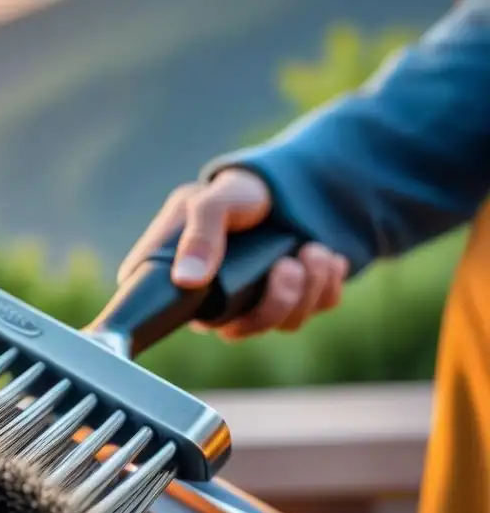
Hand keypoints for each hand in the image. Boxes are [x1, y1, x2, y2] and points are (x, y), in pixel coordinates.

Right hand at [118, 169, 349, 339]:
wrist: (284, 182)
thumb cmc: (237, 192)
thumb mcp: (214, 202)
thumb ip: (200, 235)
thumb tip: (187, 280)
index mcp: (184, 281)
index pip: (184, 321)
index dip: (219, 316)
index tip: (245, 283)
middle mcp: (217, 300)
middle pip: (240, 330)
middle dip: (275, 301)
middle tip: (288, 265)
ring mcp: (256, 303)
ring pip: (282, 323)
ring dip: (307, 289)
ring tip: (314, 250)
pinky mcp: (295, 298)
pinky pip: (315, 309)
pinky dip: (328, 285)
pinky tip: (328, 257)